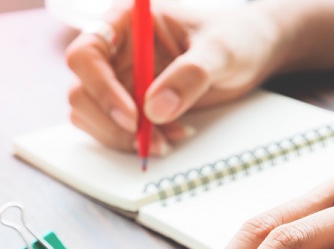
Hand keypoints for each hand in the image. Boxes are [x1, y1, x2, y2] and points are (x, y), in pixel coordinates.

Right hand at [65, 1, 291, 154]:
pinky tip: (168, 137)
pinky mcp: (126, 103)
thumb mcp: (221, 51)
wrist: (251, 53)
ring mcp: (117, 78)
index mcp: (127, 21)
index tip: (133, 117)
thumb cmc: (236, 38)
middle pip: (81, 90)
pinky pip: (109, 129)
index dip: (101, 88)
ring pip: (89, 115)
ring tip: (167, 139)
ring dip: (121, 137)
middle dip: (111, 122)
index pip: (86, 53)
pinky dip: (132, 142)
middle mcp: (115, 49)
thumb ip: (191, 74)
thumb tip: (156, 109)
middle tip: (150, 139)